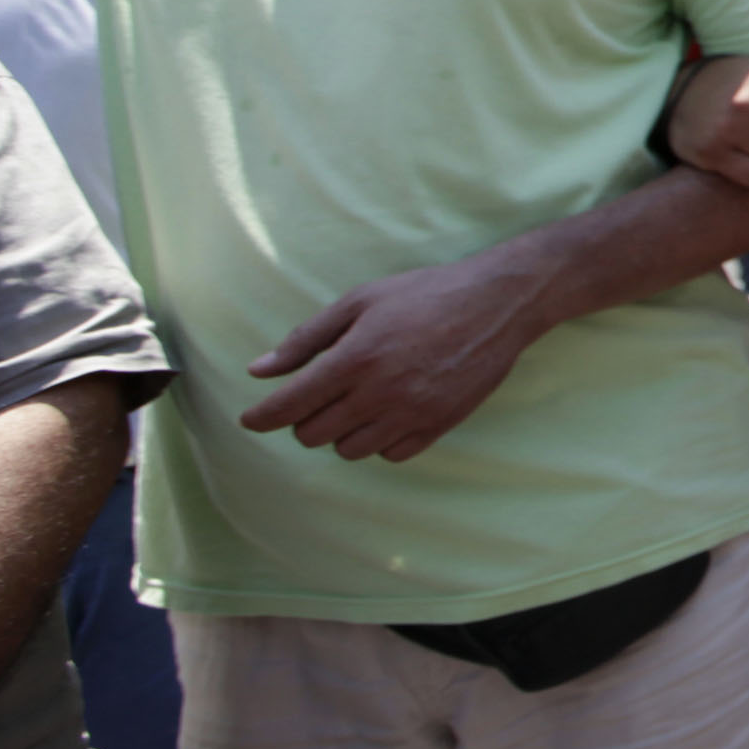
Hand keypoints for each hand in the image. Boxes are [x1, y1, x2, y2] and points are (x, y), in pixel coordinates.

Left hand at [239, 255, 539, 461]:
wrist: (498, 303)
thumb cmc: (426, 294)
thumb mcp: (360, 300)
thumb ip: (306, 338)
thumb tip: (258, 369)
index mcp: (355, 358)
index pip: (290, 405)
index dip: (261, 417)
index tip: (250, 418)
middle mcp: (380, 392)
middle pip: (313, 434)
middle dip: (303, 419)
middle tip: (317, 396)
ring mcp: (411, 413)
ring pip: (349, 450)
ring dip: (340, 432)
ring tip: (354, 404)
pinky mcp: (439, 425)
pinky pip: (390, 454)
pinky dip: (378, 440)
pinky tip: (386, 414)